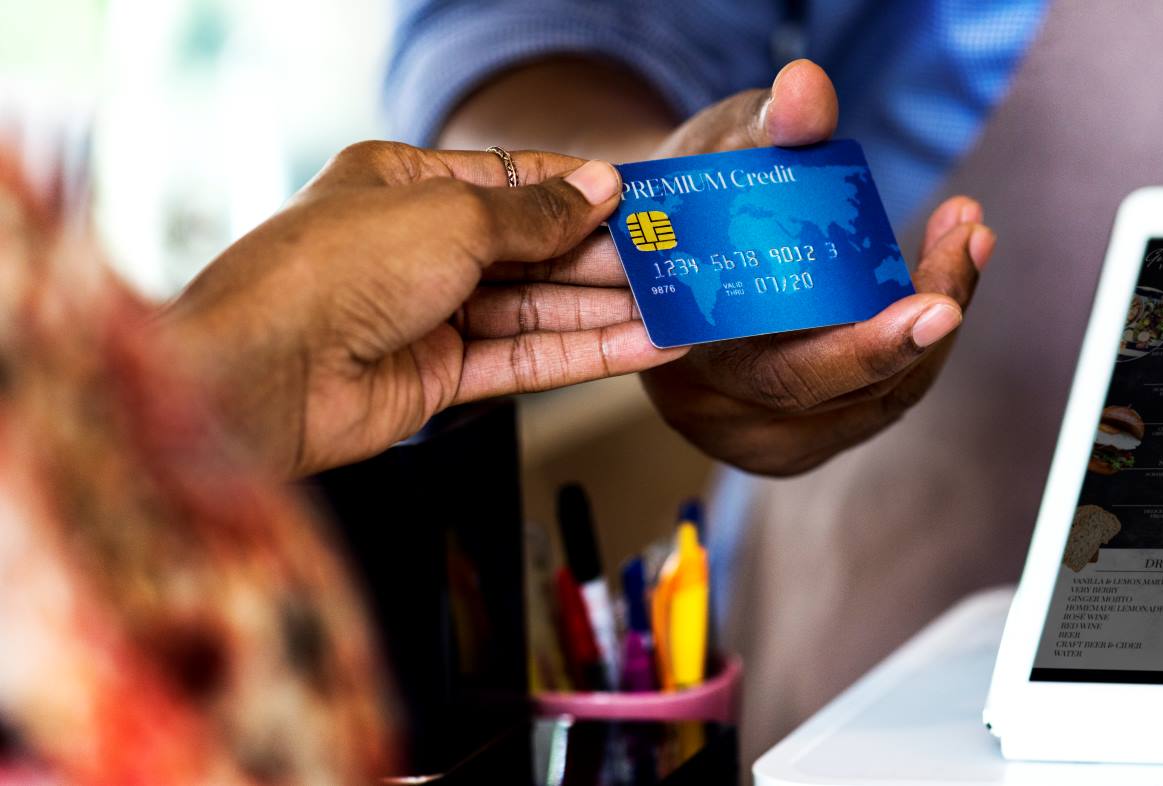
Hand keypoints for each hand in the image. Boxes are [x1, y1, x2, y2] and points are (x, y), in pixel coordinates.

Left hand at [162, 142, 685, 476]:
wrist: (263, 375)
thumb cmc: (335, 270)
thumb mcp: (450, 219)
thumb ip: (534, 213)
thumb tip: (598, 187)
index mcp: (404, 187)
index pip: (511, 182)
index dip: (578, 192)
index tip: (640, 203)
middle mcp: (417, 249)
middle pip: (530, 250)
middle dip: (602, 257)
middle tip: (673, 262)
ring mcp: (428, 315)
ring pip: (535, 309)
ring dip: (605, 310)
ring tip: (676, 308)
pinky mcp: (439, 377)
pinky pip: (524, 359)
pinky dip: (583, 353)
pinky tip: (640, 346)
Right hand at [639, 60, 996, 474]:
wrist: (660, 270)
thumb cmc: (685, 214)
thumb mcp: (710, 161)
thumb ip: (760, 133)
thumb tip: (806, 91)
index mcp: (689, 355)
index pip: (787, 375)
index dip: (866, 350)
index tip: (935, 307)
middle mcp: (722, 414)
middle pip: (849, 392)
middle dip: (924, 321)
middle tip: (967, 243)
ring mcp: (762, 439)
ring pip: (877, 401)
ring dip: (933, 324)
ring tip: (962, 240)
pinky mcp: (797, 440)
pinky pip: (877, 403)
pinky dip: (917, 345)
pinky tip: (939, 283)